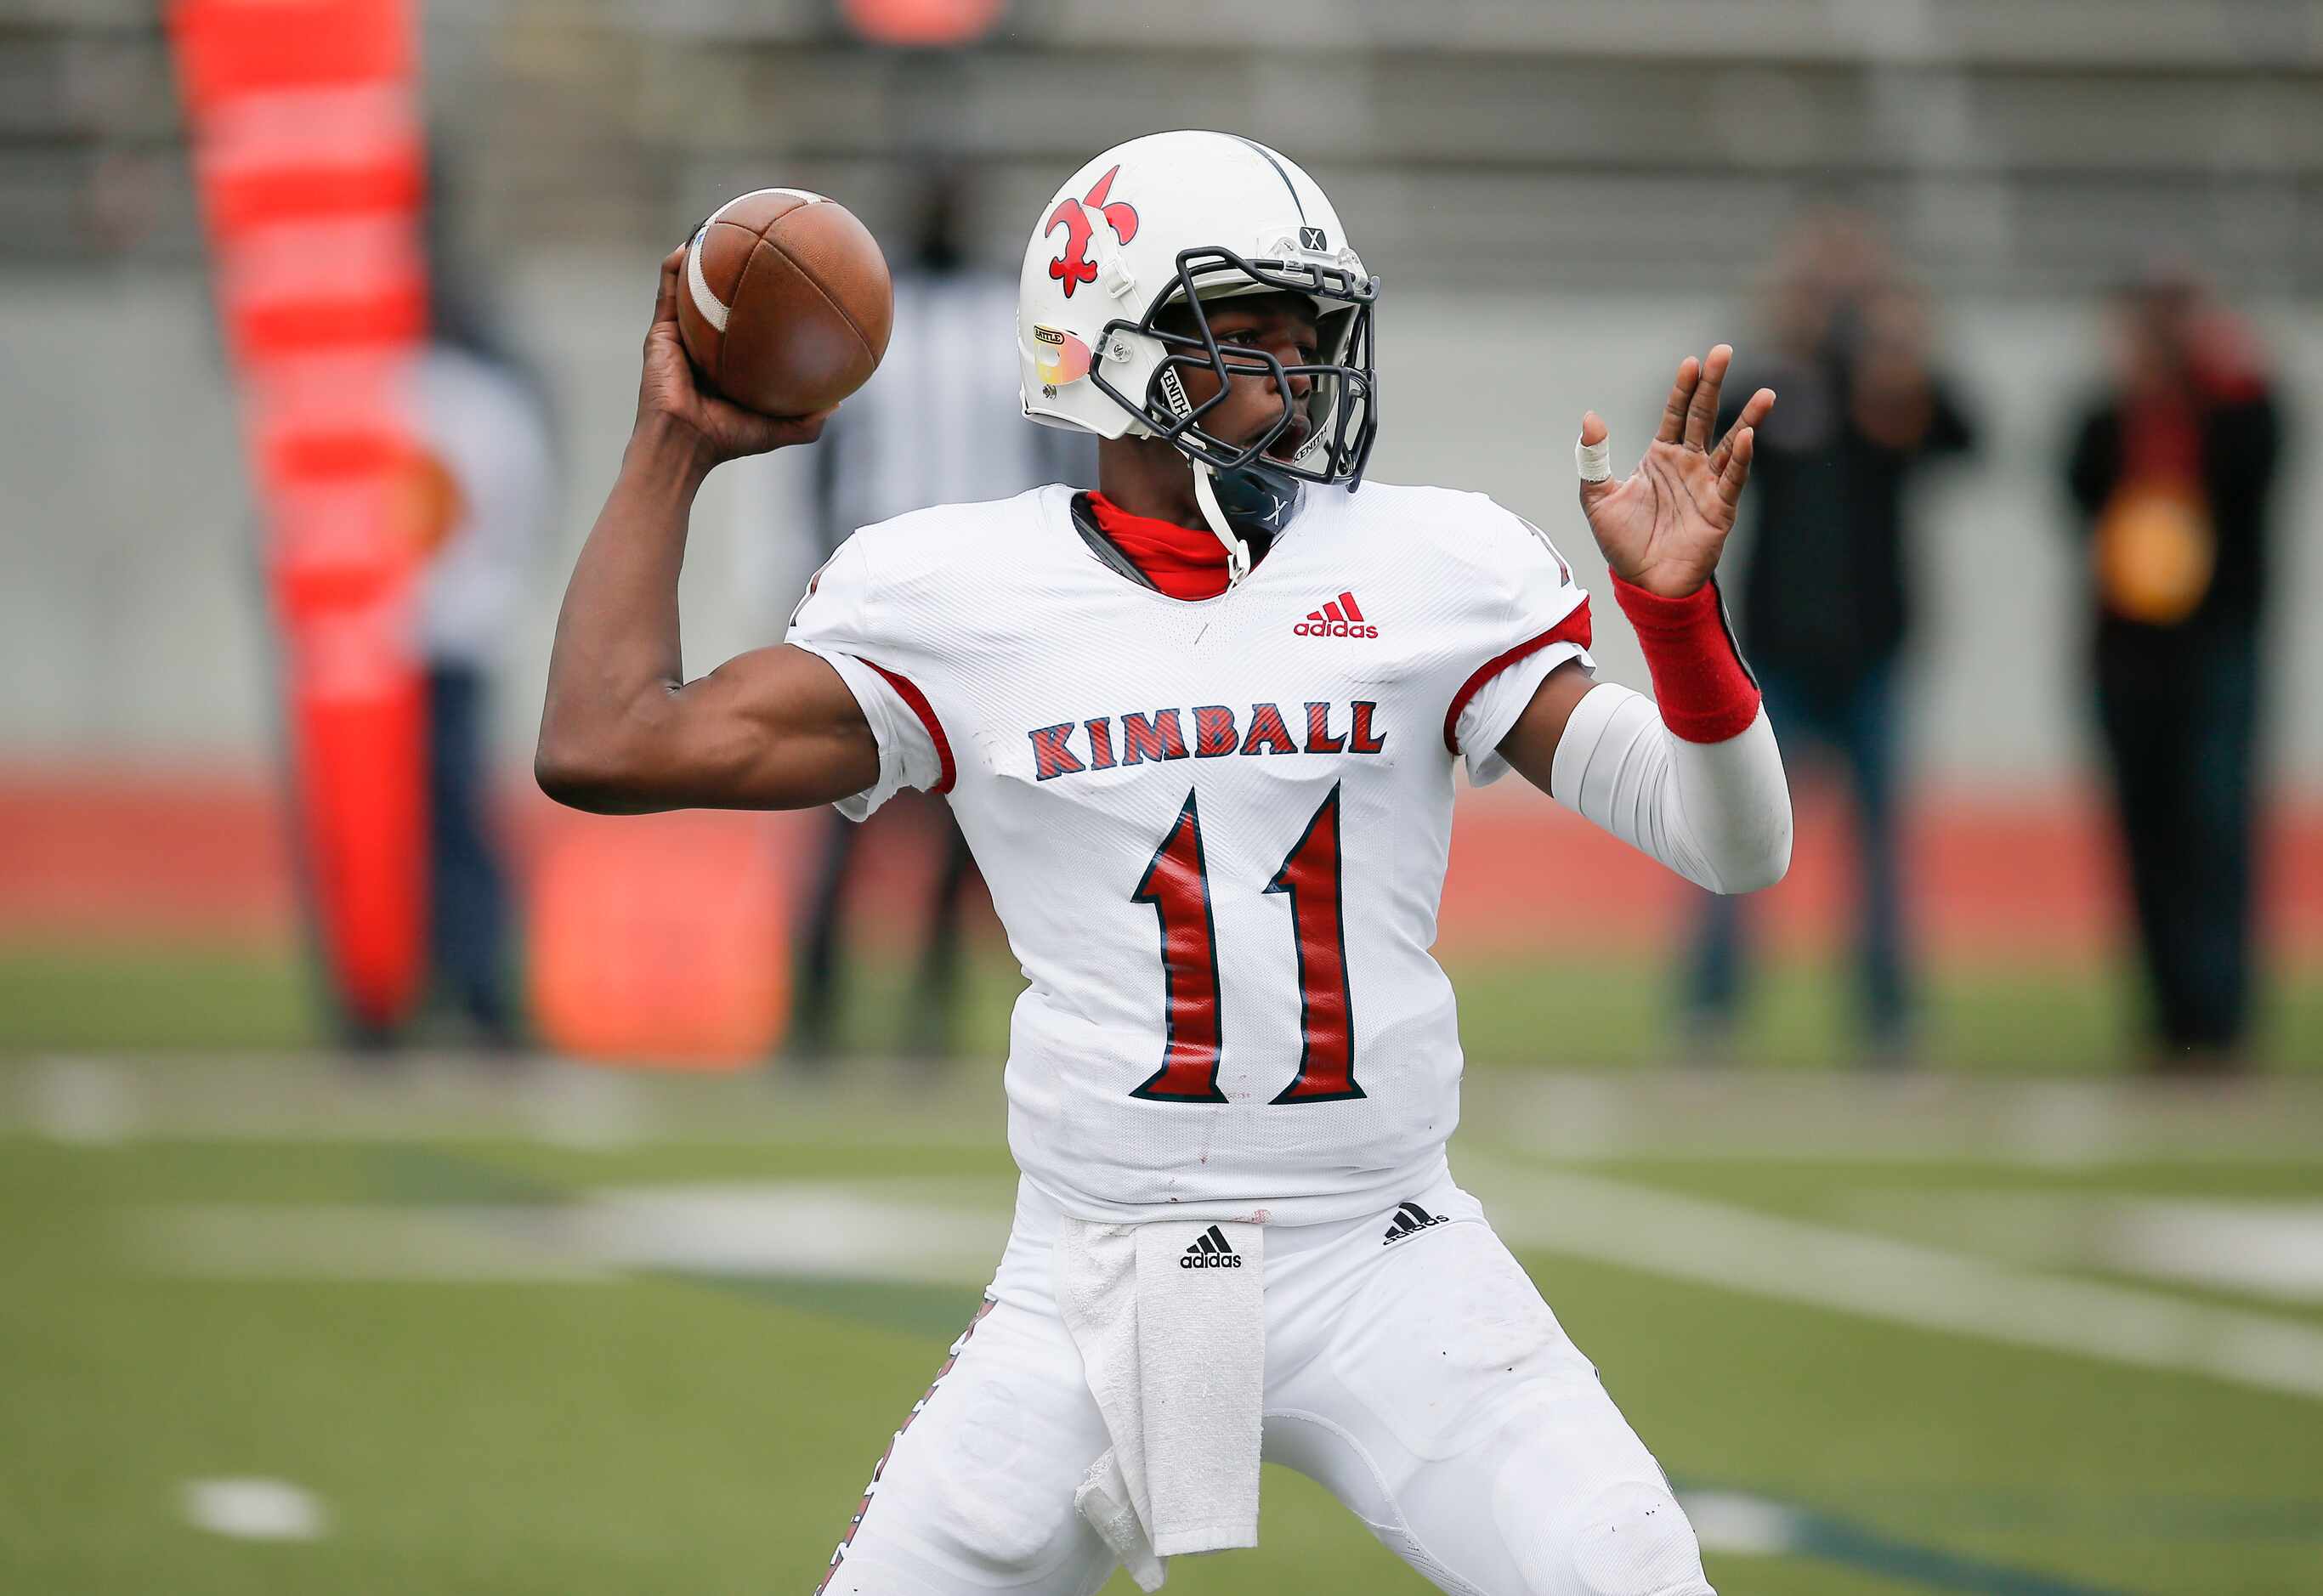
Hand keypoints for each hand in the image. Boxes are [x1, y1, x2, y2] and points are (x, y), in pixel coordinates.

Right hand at [635, 246, 833, 467]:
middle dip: (735, 264)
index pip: (751, 322)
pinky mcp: (660, 331)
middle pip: (722, 295)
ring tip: (720, 223)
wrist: (682, 444)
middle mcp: (707, 343)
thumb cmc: (727, 441)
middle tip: (757, 237)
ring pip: (691, 284)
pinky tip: (691, 241)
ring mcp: (682, 335)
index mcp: (731, 362)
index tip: (787, 275)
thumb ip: (808, 420)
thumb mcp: (779, 430)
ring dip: (702, 253)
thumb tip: (839, 402)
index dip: (767, 298)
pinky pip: (668, 289)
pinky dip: (676, 263)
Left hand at [1577, 344, 1774, 597]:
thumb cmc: (1623, 543)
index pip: (1674, 413)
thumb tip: (1589, 417)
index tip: (1691, 362)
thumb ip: (1594, 458)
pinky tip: (1748, 436)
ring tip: (1766, 394)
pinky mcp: (1720, 508)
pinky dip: (1741, 458)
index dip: (1683, 388)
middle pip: (1704, 416)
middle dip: (1714, 385)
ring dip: (1748, 418)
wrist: (1642, 584)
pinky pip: (1733, 479)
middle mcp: (1688, 464)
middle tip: (1724, 352)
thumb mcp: (1597, 498)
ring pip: (1731, 444)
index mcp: (1660, 456)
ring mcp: (1707, 484)